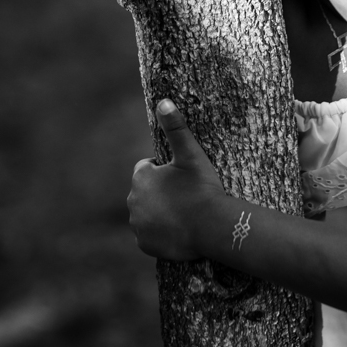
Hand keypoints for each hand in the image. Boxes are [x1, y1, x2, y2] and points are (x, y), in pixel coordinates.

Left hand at [128, 99, 224, 261]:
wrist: (214, 227)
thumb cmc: (202, 187)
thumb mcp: (191, 154)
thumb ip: (175, 127)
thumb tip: (163, 101)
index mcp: (140, 177)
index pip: (148, 168)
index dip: (166, 171)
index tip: (183, 178)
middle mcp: (132, 201)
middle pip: (146, 192)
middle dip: (161, 191)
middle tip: (186, 195)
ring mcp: (138, 225)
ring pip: (147, 212)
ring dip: (159, 211)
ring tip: (184, 212)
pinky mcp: (145, 244)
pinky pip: (149, 234)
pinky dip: (160, 232)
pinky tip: (178, 229)